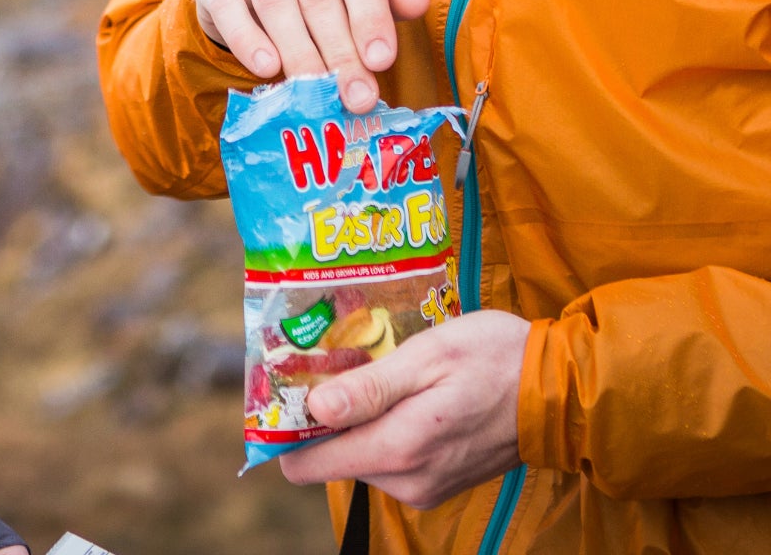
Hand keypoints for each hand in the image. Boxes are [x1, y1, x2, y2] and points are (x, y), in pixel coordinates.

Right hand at [195, 0, 429, 110]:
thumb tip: (419, 0)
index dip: (372, 16)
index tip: (382, 62)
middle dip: (341, 51)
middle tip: (357, 96)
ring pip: (277, 3)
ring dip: (301, 54)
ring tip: (319, 93)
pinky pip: (231, 11)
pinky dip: (250, 42)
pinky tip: (269, 69)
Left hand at [278, 310, 530, 509]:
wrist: (558, 390)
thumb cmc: (492, 358)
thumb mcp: (427, 357)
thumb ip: (370, 388)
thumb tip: (314, 409)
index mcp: (400, 449)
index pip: (311, 463)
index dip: (290, 429)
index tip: (286, 388)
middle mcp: (408, 481)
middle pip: (334, 456)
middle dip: (327, 415)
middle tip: (337, 361)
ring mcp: (425, 487)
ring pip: (362, 456)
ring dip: (359, 418)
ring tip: (376, 369)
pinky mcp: (439, 482)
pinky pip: (391, 458)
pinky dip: (384, 427)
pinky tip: (400, 390)